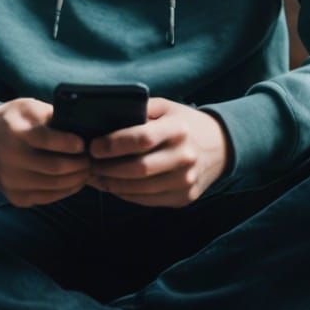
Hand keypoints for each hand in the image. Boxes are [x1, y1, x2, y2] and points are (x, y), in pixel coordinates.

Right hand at [0, 98, 89, 206]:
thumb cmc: (12, 121)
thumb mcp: (28, 107)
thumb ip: (52, 115)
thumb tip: (82, 126)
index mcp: (14, 132)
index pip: (46, 140)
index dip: (69, 143)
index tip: (84, 143)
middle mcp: (10, 159)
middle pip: (54, 167)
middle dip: (80, 165)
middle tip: (91, 159)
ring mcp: (11, 181)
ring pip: (54, 185)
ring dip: (76, 179)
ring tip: (87, 170)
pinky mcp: (15, 197)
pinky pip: (47, 198)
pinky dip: (65, 190)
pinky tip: (74, 181)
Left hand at [86, 97, 232, 207]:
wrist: (220, 147)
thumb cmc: (183, 124)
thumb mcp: (166, 108)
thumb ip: (139, 110)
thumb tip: (102, 120)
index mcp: (178, 129)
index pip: (141, 138)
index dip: (113, 144)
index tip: (93, 146)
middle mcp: (185, 156)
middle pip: (138, 168)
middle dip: (107, 168)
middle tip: (89, 164)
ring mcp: (186, 181)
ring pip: (140, 189)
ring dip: (112, 184)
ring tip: (96, 176)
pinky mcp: (184, 198)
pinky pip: (147, 200)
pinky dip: (126, 194)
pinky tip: (113, 185)